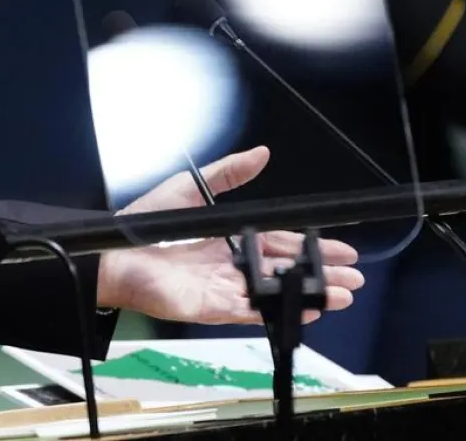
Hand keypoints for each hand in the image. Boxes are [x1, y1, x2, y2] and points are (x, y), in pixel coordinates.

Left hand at [95, 146, 363, 324]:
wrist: (112, 252)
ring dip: (310, 294)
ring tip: (342, 295)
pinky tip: (306, 311)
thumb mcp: (191, 188)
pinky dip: (279, 311)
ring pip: (276, 293)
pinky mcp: (212, 307)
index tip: (342, 250)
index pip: (280, 243)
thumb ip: (228, 173)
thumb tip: (262, 153)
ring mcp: (224, 287)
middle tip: (353, 277)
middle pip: (285, 270)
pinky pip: (252, 312)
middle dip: (321, 273)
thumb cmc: (145, 223)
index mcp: (229, 238)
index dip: (311, 246)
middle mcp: (231, 264)